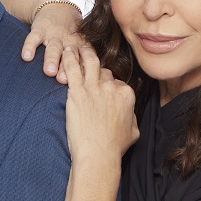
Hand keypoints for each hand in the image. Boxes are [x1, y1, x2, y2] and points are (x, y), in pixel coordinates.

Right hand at [20, 2, 84, 82]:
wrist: (58, 8)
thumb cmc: (70, 33)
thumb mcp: (80, 43)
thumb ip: (83, 61)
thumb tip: (87, 85)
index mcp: (79, 47)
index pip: (82, 61)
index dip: (81, 71)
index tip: (81, 84)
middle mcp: (68, 42)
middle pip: (69, 57)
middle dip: (66, 68)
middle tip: (63, 80)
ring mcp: (54, 35)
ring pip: (53, 48)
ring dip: (52, 59)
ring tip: (49, 71)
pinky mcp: (40, 29)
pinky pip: (34, 38)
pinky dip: (29, 46)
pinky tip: (26, 56)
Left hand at [58, 45, 138, 200]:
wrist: (98, 155)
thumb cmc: (114, 147)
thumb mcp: (133, 132)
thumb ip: (132, 118)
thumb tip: (130, 114)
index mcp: (127, 94)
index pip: (117, 81)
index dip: (108, 83)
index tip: (101, 84)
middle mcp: (112, 87)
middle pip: (103, 71)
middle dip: (95, 70)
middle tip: (86, 61)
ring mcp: (94, 88)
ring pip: (89, 62)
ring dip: (83, 52)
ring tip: (77, 45)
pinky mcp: (77, 92)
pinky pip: (73, 68)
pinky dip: (70, 57)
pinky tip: (67, 50)